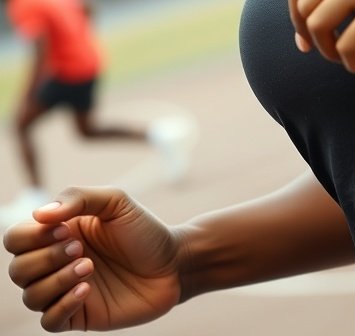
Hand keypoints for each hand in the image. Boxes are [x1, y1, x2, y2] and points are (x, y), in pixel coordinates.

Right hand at [4, 186, 180, 331]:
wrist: (174, 264)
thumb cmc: (144, 230)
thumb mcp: (115, 201)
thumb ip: (78, 198)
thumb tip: (39, 214)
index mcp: (58, 232)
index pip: (16, 238)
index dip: (31, 236)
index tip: (65, 229)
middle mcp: (56, 262)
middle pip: (17, 269)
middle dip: (44, 258)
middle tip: (80, 249)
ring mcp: (65, 290)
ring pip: (30, 296)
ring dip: (55, 281)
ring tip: (88, 267)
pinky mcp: (79, 316)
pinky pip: (49, 322)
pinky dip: (62, 306)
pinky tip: (86, 290)